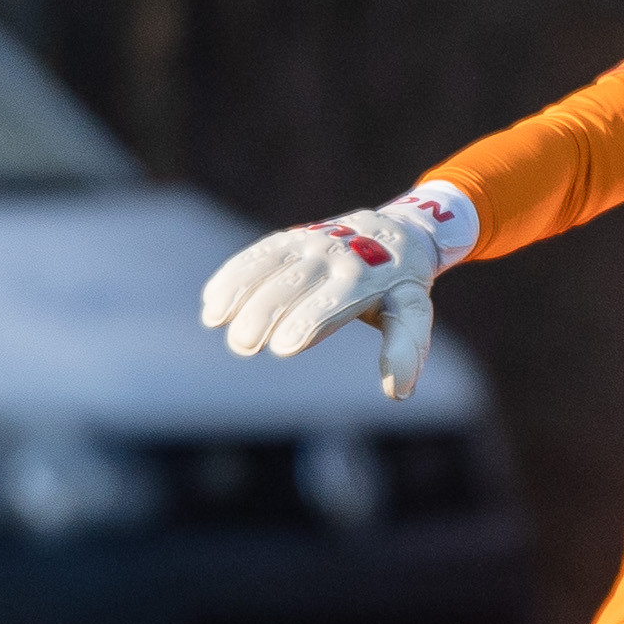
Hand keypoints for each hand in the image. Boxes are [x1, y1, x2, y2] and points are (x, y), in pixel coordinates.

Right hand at [199, 183, 478, 400]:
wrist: (395, 231)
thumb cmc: (400, 286)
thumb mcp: (412, 311)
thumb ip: (405, 348)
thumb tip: (397, 391)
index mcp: (366, 276)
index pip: (333, 301)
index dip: (307, 321)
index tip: (282, 347)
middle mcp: (334, 254)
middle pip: (294, 284)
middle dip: (266, 312)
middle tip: (243, 345)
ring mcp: (310, 242)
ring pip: (270, 264)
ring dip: (240, 291)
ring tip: (215, 321)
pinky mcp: (291, 238)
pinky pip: (258, 254)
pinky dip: (234, 275)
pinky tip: (212, 302)